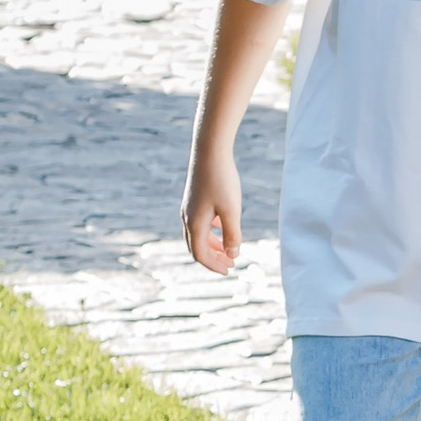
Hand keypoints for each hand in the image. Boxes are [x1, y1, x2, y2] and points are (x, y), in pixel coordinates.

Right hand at [182, 143, 240, 274]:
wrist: (209, 151)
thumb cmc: (222, 180)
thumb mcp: (231, 210)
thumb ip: (232, 234)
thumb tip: (233, 255)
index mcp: (194, 223)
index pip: (200, 254)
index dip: (214, 265)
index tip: (230, 270)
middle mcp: (187, 217)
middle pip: (196, 246)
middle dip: (213, 258)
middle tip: (230, 264)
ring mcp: (189, 207)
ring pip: (197, 234)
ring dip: (212, 245)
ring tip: (229, 249)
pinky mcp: (193, 198)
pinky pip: (199, 222)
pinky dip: (211, 231)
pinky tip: (223, 227)